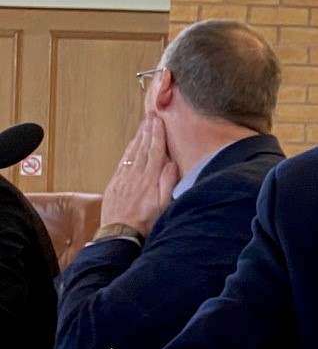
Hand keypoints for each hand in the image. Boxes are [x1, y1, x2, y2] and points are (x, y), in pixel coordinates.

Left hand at [100, 114, 178, 234]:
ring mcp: (124, 177)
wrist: (119, 232)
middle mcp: (136, 174)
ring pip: (132, 152)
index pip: (155, 150)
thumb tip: (172, 163)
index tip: (159, 120)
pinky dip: (128, 150)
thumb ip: (168, 182)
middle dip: (147, 130)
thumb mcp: (164, 204)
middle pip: (143, 147)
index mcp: (150, 178)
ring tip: (143, 125)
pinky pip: (123, 161)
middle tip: (150, 115)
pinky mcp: (115, 183)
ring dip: (138, 137)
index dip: (157, 134)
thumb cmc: (146, 221)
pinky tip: (131, 145)